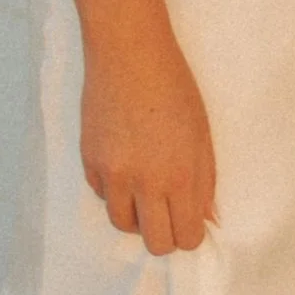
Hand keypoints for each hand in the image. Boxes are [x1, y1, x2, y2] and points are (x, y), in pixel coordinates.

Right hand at [80, 32, 216, 253]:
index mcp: (179, 175)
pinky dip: (113, 189)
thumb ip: (204, 181)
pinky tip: (123, 162)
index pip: (186, 237)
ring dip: (136, 214)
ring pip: (122, 224)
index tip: (188, 218)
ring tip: (142, 188)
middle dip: (165, 234)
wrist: (127, 51)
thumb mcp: (201, 133)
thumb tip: (205, 219)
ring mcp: (112, 173)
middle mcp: (144, 181)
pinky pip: (101, 194)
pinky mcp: (88, 160)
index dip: (190, 233)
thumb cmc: (173, 86)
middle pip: (155, 243)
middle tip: (166, 211)